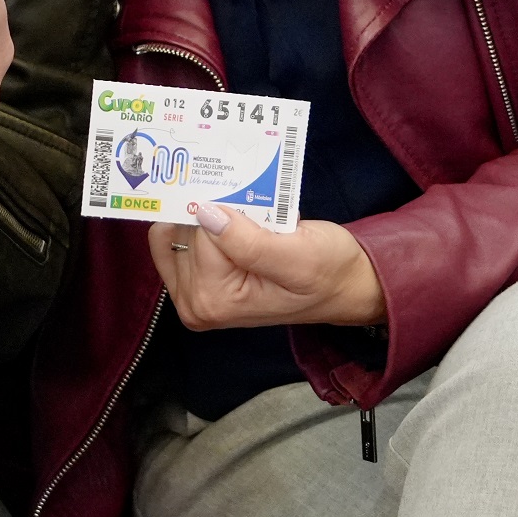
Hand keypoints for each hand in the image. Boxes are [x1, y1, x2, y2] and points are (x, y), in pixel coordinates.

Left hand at [149, 202, 386, 330]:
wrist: (342, 284)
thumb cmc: (327, 272)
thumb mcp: (298, 258)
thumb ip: (249, 243)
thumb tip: (204, 213)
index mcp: (215, 302)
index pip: (202, 232)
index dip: (231, 215)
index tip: (259, 218)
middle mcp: (196, 302)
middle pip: (185, 230)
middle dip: (219, 214)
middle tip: (256, 220)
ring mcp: (192, 292)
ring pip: (179, 228)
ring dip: (212, 214)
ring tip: (248, 224)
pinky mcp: (194, 280)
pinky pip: (175, 235)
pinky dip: (201, 218)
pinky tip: (230, 221)